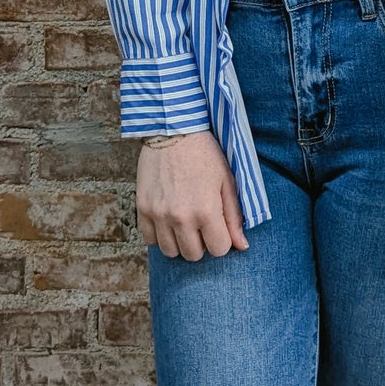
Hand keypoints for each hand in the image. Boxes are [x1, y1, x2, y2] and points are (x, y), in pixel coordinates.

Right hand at [135, 130, 248, 260]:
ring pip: (170, 252)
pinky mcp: (142, 208)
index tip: (220, 227)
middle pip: (194, 255)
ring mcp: (159, 214)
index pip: (219, 249)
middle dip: (202, 244)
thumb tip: (242, 246)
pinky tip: (168, 220)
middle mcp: (180, 217)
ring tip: (185, 224)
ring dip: (180, 242)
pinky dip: (160, 235)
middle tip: (202, 224)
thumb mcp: (227, 181)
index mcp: (206, 211)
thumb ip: (234, 216)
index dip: (222, 240)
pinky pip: (149, 239)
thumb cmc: (205, 154)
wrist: (173, 130)